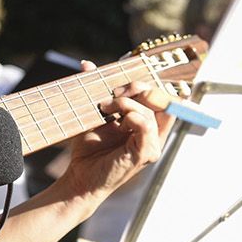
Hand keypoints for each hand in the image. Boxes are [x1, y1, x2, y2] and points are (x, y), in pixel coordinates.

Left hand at [61, 78, 171, 199]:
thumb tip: (87, 65)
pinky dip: (130, 115)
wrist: (80, 176)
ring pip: (151, 109)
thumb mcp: (94, 114)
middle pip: (160, 99)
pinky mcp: (145, 154)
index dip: (147, 84)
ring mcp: (152, 146)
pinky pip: (145, 125)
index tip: (121, 84)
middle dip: (137, 87)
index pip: (162, 97)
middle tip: (113, 92)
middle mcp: (154, 135)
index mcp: (147, 125)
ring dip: (126, 102)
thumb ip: (96, 89)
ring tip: (104, 107)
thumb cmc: (89, 149)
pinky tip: (114, 119)